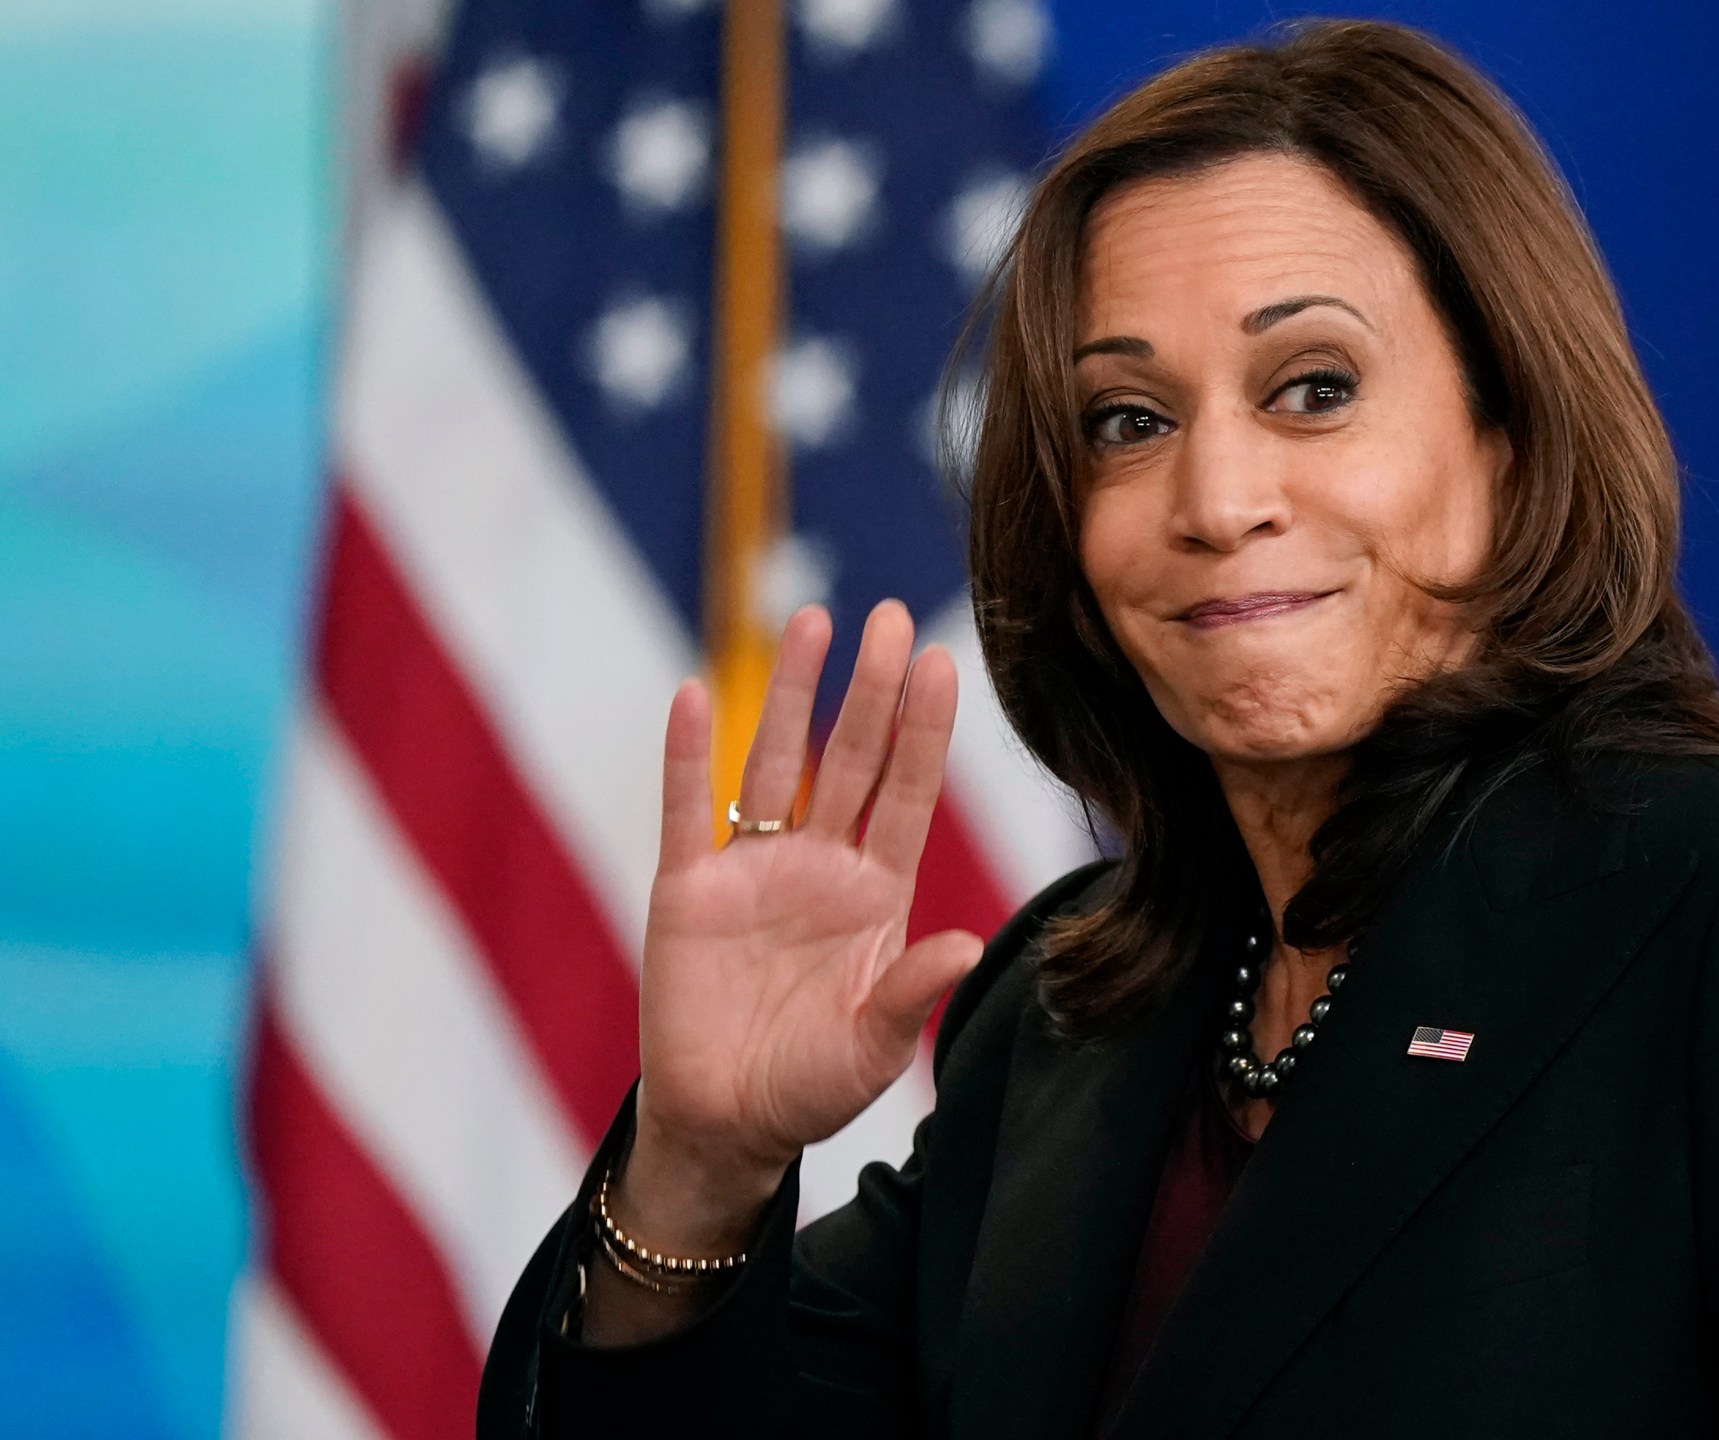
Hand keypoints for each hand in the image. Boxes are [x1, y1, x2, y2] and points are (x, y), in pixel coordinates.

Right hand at [620, 601, 981, 1253]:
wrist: (724, 1126)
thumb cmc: (811, 1089)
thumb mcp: (873, 1050)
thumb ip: (912, 992)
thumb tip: (968, 945)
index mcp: (876, 894)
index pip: (906, 795)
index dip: (923, 731)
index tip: (942, 663)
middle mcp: (819, 865)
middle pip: (849, 759)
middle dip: (869, 690)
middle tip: (889, 617)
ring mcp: (752, 870)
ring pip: (775, 763)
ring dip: (792, 695)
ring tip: (814, 621)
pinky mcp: (685, 891)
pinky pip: (688, 811)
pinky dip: (690, 755)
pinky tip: (699, 694)